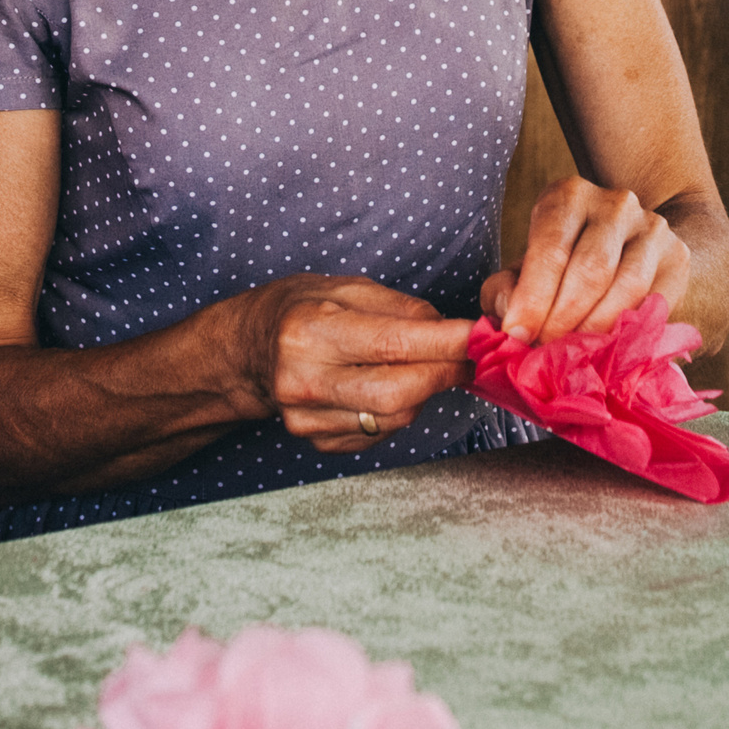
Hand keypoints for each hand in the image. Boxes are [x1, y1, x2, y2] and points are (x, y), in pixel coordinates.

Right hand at [238, 276, 471, 453]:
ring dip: (423, 393)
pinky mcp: (317, 442)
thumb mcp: (346, 287)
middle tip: (467, 357)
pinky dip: (398, 411)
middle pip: (397, 393)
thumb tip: (452, 330)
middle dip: (443, 374)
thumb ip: (401, 308)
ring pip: (395, 419)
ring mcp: (307, 418)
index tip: (480, 336)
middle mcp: (304, 379)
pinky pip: (380, 434)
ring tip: (421, 366)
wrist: (248, 350)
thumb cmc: (301, 308)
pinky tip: (387, 387)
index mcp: (310, 331)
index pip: (393, 344)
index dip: (445, 343)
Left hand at [481, 176, 692, 345]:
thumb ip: (505, 289)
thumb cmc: (566, 265)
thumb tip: (507, 313)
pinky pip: (654, 301)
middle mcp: (614, 203)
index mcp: (568, 196)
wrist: (632, 250)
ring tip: (574, 354)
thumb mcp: (527, 269)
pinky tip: (608, 347)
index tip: (518, 334)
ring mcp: (651, 227)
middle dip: (563, 319)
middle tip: (545, 353)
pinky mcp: (677, 256)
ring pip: (627, 286)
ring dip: (596, 328)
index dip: (533, 296)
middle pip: (590, 268)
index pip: (550, 246)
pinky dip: (628, 330)